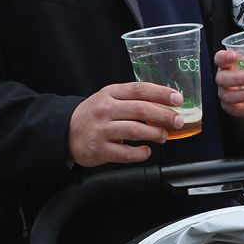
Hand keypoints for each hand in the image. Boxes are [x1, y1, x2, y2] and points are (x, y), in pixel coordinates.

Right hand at [68, 82, 186, 166]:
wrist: (65, 132)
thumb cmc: (93, 115)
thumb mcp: (108, 99)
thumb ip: (131, 100)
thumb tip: (164, 105)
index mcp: (110, 94)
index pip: (139, 89)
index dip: (160, 93)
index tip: (177, 98)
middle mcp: (105, 110)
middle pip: (140, 109)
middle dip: (164, 115)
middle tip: (177, 121)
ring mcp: (102, 130)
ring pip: (135, 130)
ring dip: (154, 133)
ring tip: (163, 135)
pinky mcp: (100, 149)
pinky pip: (125, 153)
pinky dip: (140, 153)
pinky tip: (146, 151)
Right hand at [214, 48, 243, 117]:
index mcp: (227, 64)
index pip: (219, 58)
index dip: (224, 57)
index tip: (234, 56)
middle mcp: (222, 78)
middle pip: (223, 79)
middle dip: (238, 79)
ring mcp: (224, 93)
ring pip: (228, 96)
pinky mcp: (229, 106)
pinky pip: (235, 109)